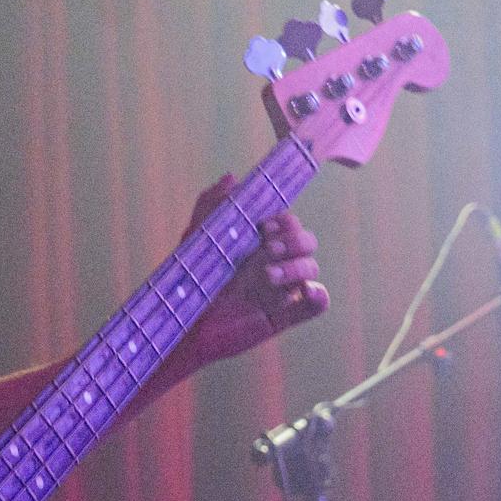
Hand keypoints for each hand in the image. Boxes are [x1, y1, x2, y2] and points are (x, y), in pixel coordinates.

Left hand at [173, 174, 327, 372]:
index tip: (265, 225)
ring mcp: (280, 289)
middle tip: (268, 248)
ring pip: (312, 268)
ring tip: (268, 276)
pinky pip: (316, 302)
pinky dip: (319, 295)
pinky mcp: (284, 315)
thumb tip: (231, 178)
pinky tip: (304, 292)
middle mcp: (273, 262)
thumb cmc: (188, 281)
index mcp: (257, 242)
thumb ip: (211, 206)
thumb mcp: (195, 239)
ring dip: (298, 267)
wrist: (182, 322)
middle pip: (307, 242)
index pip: (288, 223)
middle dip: (294, 241)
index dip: (285, 221)